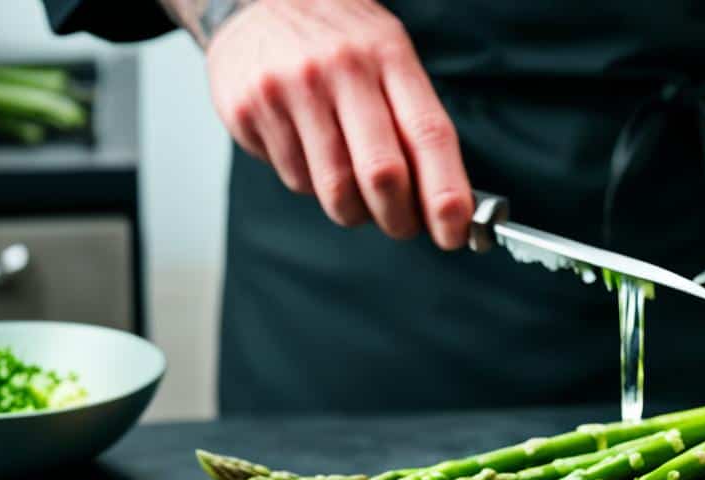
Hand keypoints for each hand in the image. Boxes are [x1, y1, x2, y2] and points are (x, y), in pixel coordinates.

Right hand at [204, 0, 471, 247]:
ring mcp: (292, 88)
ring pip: (335, 187)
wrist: (254, 0)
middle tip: (404, 226)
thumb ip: (414, 121)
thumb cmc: (338, 41)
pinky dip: (311, 184)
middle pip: (382, 172)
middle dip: (399, 218)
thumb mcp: (387, 57)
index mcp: (388, 55)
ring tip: (356, 195)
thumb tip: (442, 201)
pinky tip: (311, 154)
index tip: (455, 231)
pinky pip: (294, 178)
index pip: (429, 135)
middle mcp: (341, 68)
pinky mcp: (249, 109)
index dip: (447, 193)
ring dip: (354, 209)